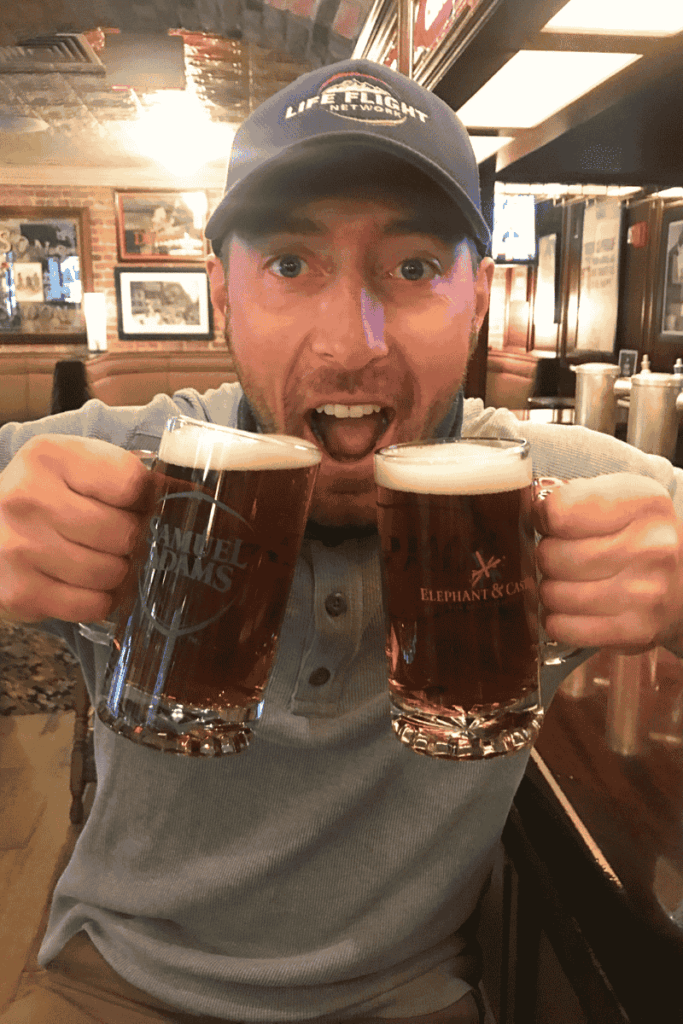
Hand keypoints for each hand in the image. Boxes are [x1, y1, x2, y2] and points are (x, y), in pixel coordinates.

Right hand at [0, 435, 154, 623]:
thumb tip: (185, 496)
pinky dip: (100, 599)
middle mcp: (28, 498)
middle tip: (121, 539)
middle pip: (125, 533)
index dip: (146, 500)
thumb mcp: (74, 467)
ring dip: (117, 572)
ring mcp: (20, 548)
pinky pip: (92, 605)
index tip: (138, 505)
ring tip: (102, 560)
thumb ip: (122, 474)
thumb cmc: (43, 497)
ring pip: (111, 572)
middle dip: (132, 541)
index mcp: (49, 456)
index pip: (133, 484)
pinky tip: (86, 584)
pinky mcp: (20, 592)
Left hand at [533, 473, 682, 653]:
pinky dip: (559, 620)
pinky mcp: (635, 630)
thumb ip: (575, 496)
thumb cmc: (641, 537)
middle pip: (551, 555)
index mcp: (643, 503)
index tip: (551, 522)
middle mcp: (650, 547)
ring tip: (570, 582)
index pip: (558, 512)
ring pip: (553, 594)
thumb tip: (526, 508)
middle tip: (562, 557)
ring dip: (551, 589)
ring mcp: (644, 593)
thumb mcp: (622, 501)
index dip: (543, 518)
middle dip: (547, 556)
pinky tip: (574, 608)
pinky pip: (563, 627)